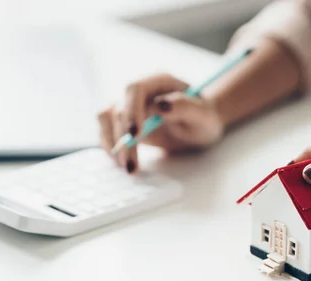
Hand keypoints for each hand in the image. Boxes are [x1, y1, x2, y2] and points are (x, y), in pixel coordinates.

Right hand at [98, 74, 223, 172]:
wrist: (200, 125)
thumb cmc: (204, 117)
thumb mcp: (203, 115)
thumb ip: (185, 106)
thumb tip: (160, 105)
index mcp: (159, 82)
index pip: (135, 90)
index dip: (131, 111)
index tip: (135, 135)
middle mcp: (141, 92)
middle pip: (118, 109)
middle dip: (122, 139)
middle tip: (131, 166)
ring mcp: (130, 107)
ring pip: (106, 119)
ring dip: (111, 144)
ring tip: (127, 167)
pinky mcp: (124, 123)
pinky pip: (107, 131)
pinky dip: (111, 148)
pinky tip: (123, 163)